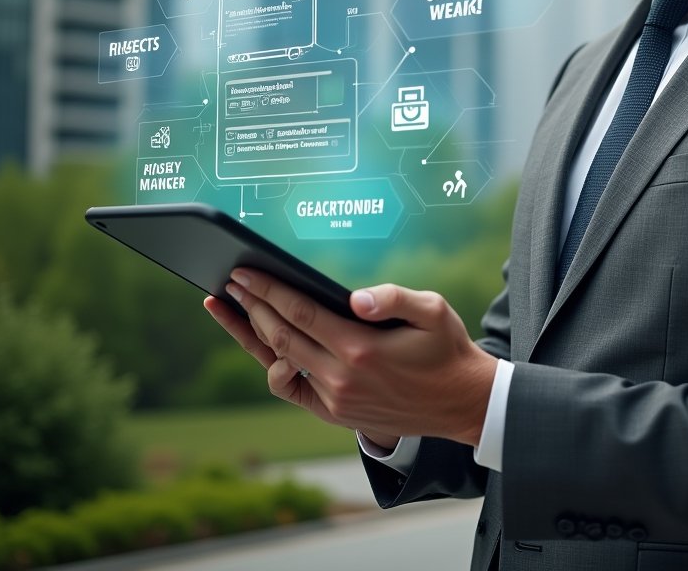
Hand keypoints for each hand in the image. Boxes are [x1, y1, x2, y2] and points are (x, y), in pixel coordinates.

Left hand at [204, 271, 497, 447]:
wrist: (460, 403)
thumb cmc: (446, 348)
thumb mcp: (433, 311)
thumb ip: (394, 297)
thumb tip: (355, 298)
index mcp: (361, 349)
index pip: (300, 313)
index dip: (267, 291)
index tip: (243, 272)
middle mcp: (341, 379)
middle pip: (280, 336)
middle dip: (250, 306)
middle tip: (228, 282)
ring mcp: (335, 400)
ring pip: (278, 363)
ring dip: (250, 334)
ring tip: (228, 310)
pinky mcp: (335, 414)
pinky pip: (292, 388)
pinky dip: (273, 365)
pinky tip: (262, 344)